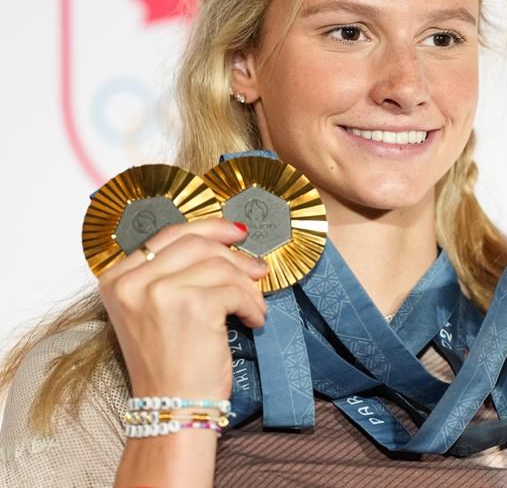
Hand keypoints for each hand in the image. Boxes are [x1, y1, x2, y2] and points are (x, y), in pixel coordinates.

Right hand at [98, 219, 267, 400]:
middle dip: (234, 256)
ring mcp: (159, 292)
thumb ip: (175, 273)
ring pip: (220, 265)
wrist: (171, 409)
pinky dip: (252, 305)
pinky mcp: (193, 305)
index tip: (236, 233)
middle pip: (196, 243)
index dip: (208, 228)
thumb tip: (229, 240)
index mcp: (116, 280)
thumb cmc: (169, 365)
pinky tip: (253, 321)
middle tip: (257, 271)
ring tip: (253, 306)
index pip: (169, 235)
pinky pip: (236, 290)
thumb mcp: (155, 311)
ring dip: (247, 285)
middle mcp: (131, 283)